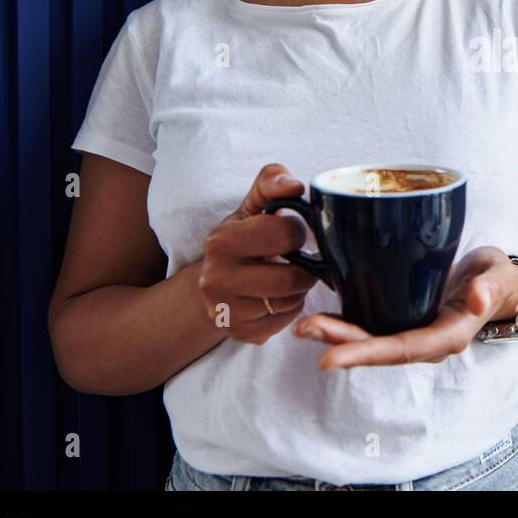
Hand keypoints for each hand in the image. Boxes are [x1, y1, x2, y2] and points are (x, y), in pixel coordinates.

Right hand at [196, 163, 320, 344]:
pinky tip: (278, 296)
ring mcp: (225, 311)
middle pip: (290, 278)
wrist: (213, 281)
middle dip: (305, 267)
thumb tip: (295, 185)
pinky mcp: (240, 334)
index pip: (285, 234)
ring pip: (289, 302)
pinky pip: (285, 322)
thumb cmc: (242, 238)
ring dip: (299, 288)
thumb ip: (271, 183)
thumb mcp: (252, 206)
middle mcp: (216, 279)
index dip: (297, 232)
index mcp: (221, 241)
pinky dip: (290, 308)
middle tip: (301, 260)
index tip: (291, 234)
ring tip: (288, 275)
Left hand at [291, 246, 517, 369]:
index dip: (365, 354)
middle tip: (303, 328)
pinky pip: (371, 327)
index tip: (328, 358)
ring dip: (336, 335)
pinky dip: (345, 324)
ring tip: (302, 325)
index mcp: (447, 336)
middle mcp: (426, 342)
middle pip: (378, 348)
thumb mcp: (499, 277)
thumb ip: (489, 287)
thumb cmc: (500, 279)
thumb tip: (474, 300)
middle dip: (339, 341)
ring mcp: (413, 333)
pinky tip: (320, 317)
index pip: (401, 349)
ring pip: (370, 340)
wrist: (502, 285)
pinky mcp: (404, 320)